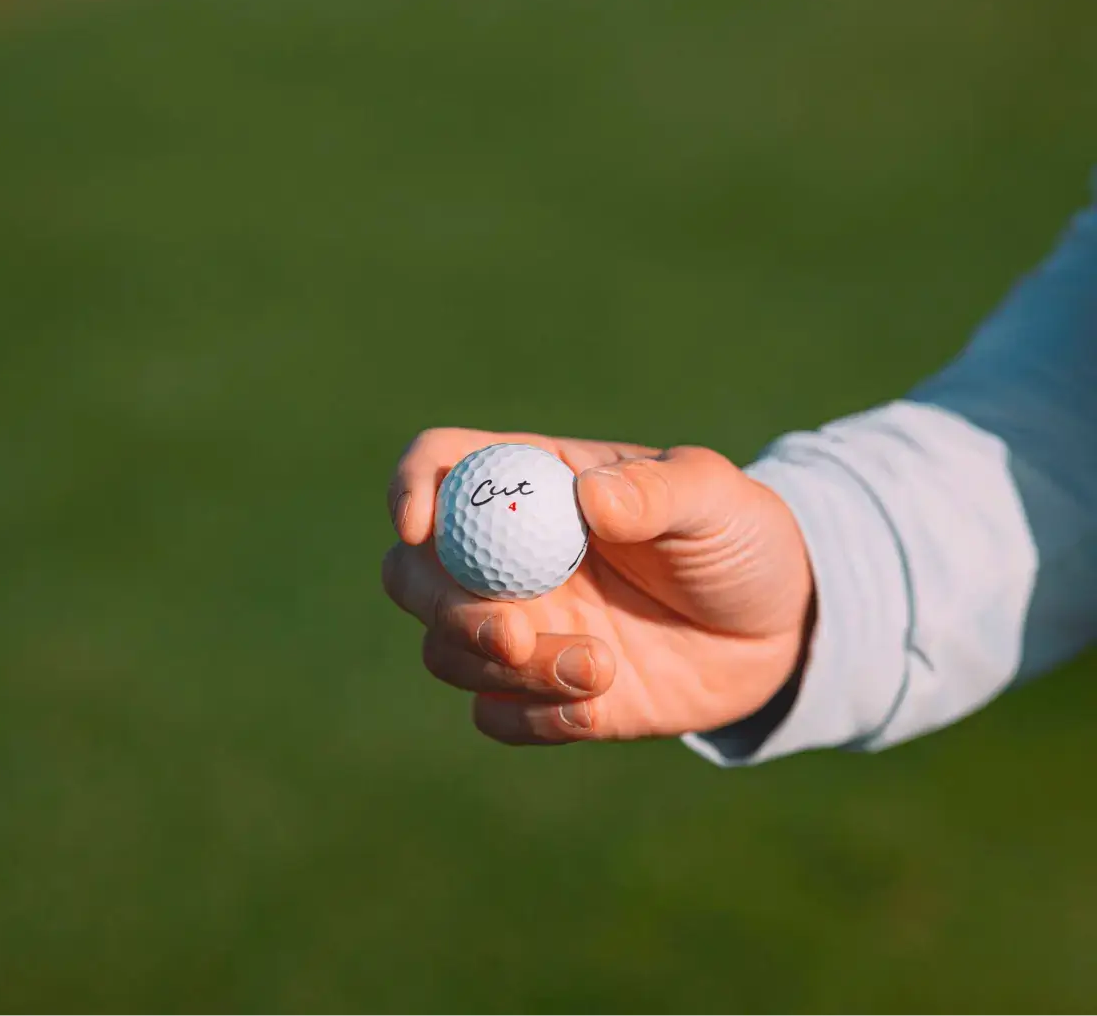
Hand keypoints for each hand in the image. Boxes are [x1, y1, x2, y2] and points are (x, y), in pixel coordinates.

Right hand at [382, 428, 813, 744]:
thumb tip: (588, 497)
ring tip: (601, 668)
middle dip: (440, 606)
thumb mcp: (714, 499)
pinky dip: (531, 719)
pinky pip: (494, 715)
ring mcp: (518, 627)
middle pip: (411, 573)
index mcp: (533, 485)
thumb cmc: (738, 538)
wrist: (777, 630)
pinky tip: (597, 706)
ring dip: (505, 671)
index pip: (439, 468)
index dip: (410, 488)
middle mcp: (506, 556)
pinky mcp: (540, 692)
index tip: (419, 527)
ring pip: (445, 652)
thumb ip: (657, 492)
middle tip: (509, 634)